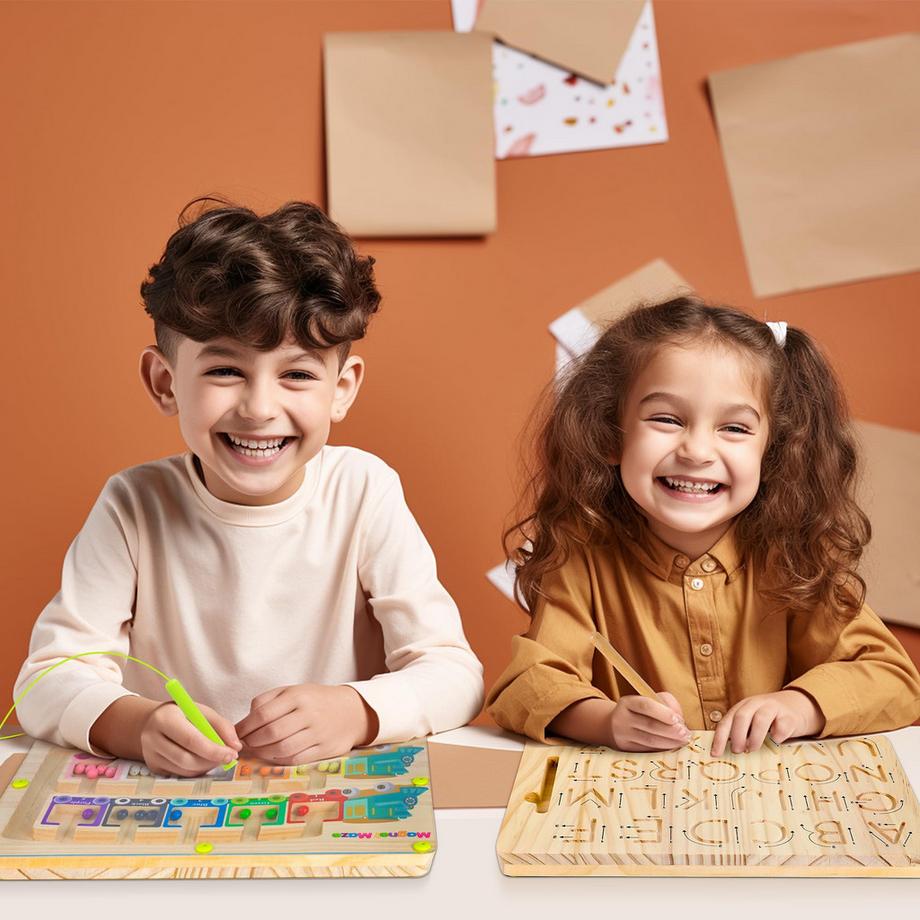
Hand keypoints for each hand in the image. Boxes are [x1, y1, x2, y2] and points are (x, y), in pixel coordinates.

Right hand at [140, 701, 241, 776]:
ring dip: (206, 767)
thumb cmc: (183, 714)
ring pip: (184, 770)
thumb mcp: (202, 711)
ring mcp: (150, 755)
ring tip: (217, 757)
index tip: (232, 754)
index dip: (213, 750)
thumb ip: (222, 726)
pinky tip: (203, 760)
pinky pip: (180, 774)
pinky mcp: (153, 767)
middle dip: (212, 761)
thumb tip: (236, 746)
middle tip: (228, 758)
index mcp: (165, 718)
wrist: (155, 720)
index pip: (191, 740)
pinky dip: (196, 770)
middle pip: (186, 759)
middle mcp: (152, 738)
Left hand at [235, 683, 377, 764]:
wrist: (351, 711)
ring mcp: (317, 732)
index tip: (236, 733)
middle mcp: (308, 713)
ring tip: (257, 750)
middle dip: (253, 742)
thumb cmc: (315, 701)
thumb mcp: (293, 691)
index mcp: (297, 695)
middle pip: (271, 733)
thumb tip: (244, 722)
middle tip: (245, 744)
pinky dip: (280, 760)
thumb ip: (267, 701)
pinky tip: (274, 755)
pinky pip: (296, 759)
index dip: (245, 726)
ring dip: (264, 753)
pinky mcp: (324, 749)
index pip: (263, 713)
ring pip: (282, 748)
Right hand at [609, 692, 690, 751]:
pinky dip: (662, 749)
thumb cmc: (638, 711)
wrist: (612, 725)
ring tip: (683, 741)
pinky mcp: (626, 748)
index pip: (645, 706)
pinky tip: (673, 747)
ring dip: (670, 742)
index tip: (678, 719)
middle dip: (671, 730)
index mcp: (627, 702)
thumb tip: (680, 720)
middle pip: (649, 725)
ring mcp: (623, 735)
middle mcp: (622, 718)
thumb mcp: (647, 699)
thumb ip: (665, 703)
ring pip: (649, 740)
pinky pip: (647, 750)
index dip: (663, 712)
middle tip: (686, 734)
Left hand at [710, 690, 823, 756]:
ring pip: (760, 719)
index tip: (715, 754)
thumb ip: (741, 732)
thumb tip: (728, 753)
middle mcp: (755, 704)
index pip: (726, 721)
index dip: (719, 738)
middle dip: (736, 736)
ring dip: (754, 737)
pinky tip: (776, 741)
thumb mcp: (752, 721)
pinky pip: (781, 726)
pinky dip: (777, 736)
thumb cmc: (769, 719)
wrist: (798, 706)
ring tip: (752, 749)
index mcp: (742, 707)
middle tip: (737, 751)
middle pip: (741, 716)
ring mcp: (773, 708)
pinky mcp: (789, 716)